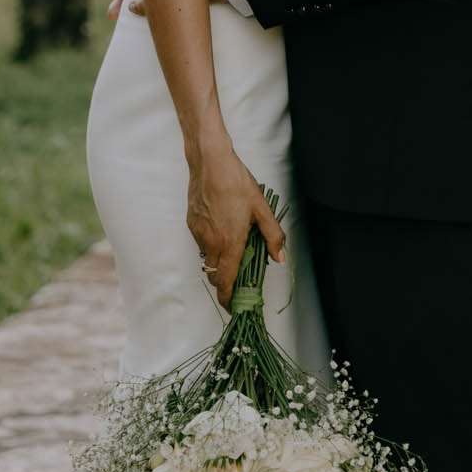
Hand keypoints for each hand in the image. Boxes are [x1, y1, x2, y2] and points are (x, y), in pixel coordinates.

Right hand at [187, 143, 285, 307]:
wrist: (211, 163)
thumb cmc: (237, 183)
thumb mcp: (262, 208)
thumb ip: (273, 236)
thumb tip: (279, 258)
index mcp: (230, 243)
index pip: (226, 282)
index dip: (228, 300)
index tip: (233, 307)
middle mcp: (212, 243)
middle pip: (216, 275)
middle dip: (226, 282)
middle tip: (239, 277)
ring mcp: (199, 234)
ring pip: (209, 259)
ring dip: (220, 262)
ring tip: (233, 247)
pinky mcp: (191, 224)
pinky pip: (202, 244)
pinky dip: (211, 245)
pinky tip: (222, 228)